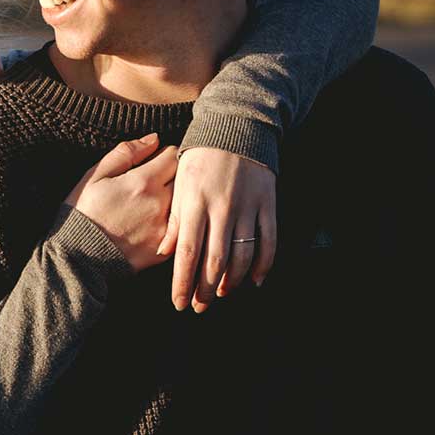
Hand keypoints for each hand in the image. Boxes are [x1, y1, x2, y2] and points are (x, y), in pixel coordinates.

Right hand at [64, 133, 178, 271]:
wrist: (77, 258)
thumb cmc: (83, 213)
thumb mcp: (95, 176)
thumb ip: (126, 153)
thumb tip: (155, 138)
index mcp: (143, 181)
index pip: (174, 155)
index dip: (165, 154)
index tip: (156, 160)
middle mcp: (160, 203)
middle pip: (184, 178)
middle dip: (175, 174)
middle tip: (157, 180)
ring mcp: (166, 227)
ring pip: (187, 203)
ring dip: (178, 198)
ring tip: (155, 202)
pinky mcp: (166, 248)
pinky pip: (182, 228)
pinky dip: (176, 221)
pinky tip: (154, 222)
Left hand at [157, 146, 278, 312]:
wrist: (236, 127)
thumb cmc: (200, 158)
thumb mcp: (180, 184)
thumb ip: (174, 219)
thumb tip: (165, 253)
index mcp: (195, 203)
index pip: (187, 252)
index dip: (183, 282)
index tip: (178, 302)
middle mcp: (222, 208)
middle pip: (214, 260)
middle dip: (205, 289)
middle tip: (198, 307)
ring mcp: (248, 207)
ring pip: (242, 256)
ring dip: (232, 281)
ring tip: (220, 294)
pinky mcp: (268, 204)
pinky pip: (269, 241)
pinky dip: (264, 264)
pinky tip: (255, 281)